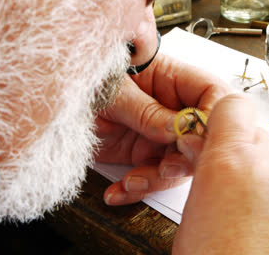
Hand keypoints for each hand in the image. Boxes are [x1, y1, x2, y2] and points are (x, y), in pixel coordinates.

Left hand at [98, 53, 229, 204]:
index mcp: (173, 79)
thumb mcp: (113, 90)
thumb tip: (177, 129)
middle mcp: (171, 108)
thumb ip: (146, 110)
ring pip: (178, 164)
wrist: (56, 101)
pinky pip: (152, 177)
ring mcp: (159, 133)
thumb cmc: (86, 78)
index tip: (194, 139)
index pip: (212, 93)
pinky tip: (119, 190)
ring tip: (132, 182)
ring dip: (156, 179)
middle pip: (201, 136)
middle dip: (185, 159)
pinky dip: (136, 189)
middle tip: (165, 168)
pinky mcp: (144, 154)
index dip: (212, 119)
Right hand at [173, 94, 268, 253]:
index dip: (224, 118)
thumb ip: (203, 172)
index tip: (219, 132)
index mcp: (229, 164)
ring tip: (251, 219)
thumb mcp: (191, 214)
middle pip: (258, 139)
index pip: (234, 106)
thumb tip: (201, 147)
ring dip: (265, 183)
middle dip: (243, 156)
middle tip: (231, 185)